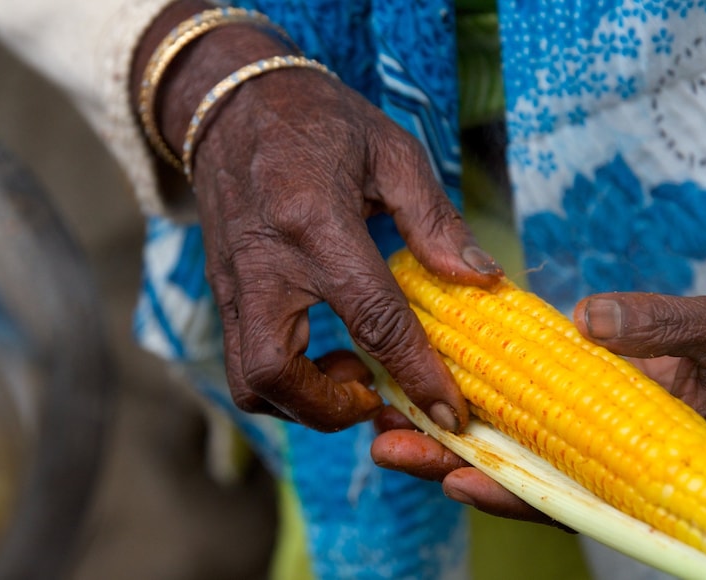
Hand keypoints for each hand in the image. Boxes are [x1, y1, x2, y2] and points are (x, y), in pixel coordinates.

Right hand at [135, 3, 501, 432]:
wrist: (232, 102)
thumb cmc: (319, 120)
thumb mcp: (390, 151)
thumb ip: (434, 220)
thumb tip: (482, 279)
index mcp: (315, 224)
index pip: (370, 318)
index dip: (415, 373)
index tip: (448, 412)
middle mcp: (263, 265)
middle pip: (276, 374)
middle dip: (332, 409)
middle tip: (377, 395)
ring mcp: (233, 283)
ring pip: (249, 382)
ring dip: (303, 403)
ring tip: (352, 376)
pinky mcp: (223, 292)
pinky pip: (243, 361)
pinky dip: (286, 383)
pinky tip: (325, 354)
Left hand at [370, 276, 705, 522]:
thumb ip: (661, 324)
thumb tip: (585, 323)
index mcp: (652, 465)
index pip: (573, 496)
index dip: (512, 493)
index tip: (454, 482)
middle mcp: (617, 460)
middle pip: (525, 477)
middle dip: (454, 464)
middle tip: (388, 445)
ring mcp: (601, 435)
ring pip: (517, 449)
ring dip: (453, 436)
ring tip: (388, 421)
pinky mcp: (592, 406)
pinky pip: (531, 415)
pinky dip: (485, 403)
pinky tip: (438, 383)